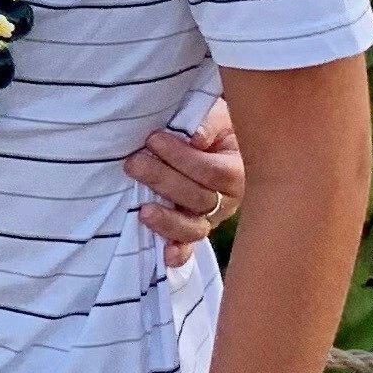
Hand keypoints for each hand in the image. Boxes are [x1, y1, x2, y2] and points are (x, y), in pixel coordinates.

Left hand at [128, 97, 245, 267]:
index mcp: (238, 172)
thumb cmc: (213, 127)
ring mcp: (210, 218)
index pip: (211, 171)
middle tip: (134, 162)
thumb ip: (208, 123)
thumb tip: (196, 138)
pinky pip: (188, 246)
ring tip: (144, 210)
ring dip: (168, 220)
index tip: (153, 138)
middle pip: (199, 198)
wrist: (214, 140)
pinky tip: (167, 256)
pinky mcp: (192, 229)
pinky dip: (179, 253)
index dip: (182, 157)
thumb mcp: (216, 117)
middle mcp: (227, 200)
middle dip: (163, 180)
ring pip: (193, 227)